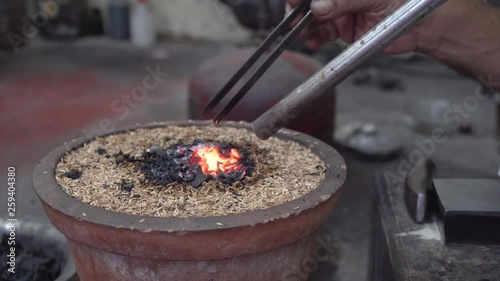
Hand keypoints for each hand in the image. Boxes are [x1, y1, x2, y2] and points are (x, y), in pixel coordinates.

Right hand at [287, 0, 421, 52]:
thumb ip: (343, 1)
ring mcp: (340, 10)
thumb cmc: (406, 0)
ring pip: (314, 17)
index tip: (293, 0)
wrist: (422, 25)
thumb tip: (318, 7)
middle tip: (293, 17)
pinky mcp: (343, 28)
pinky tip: (312, 41)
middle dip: (299, 8)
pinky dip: (315, 38)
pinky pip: (322, 33)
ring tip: (300, 31)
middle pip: (311, 0)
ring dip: (304, 25)